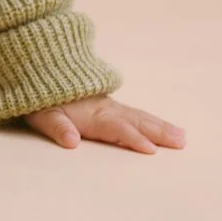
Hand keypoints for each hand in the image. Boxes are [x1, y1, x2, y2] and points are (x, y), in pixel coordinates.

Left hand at [23, 95, 185, 153]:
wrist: (40, 70)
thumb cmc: (40, 100)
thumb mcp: (41, 114)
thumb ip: (56, 126)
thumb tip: (71, 141)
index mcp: (91, 114)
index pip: (116, 128)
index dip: (132, 138)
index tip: (151, 150)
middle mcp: (105, 109)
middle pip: (135, 121)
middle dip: (158, 132)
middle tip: (181, 141)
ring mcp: (109, 107)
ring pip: (138, 116)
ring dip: (160, 126)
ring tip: (182, 137)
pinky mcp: (109, 106)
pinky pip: (134, 114)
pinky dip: (151, 121)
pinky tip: (162, 127)